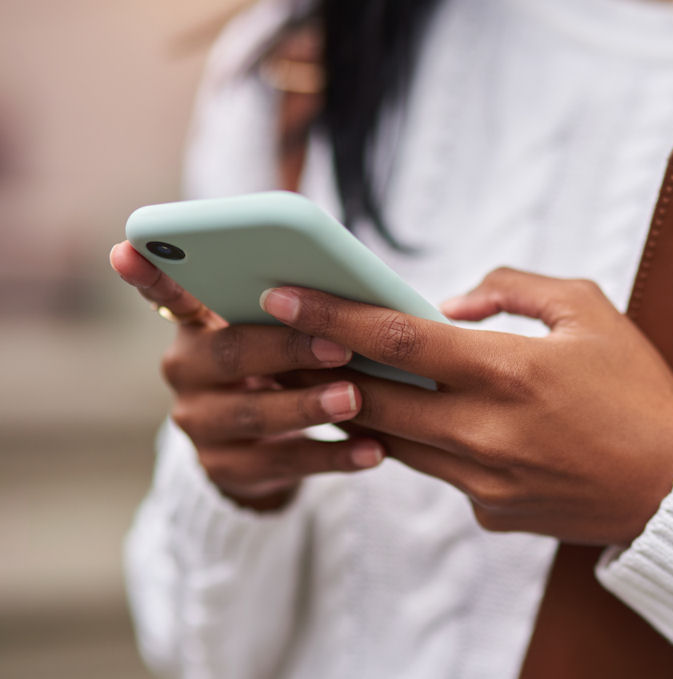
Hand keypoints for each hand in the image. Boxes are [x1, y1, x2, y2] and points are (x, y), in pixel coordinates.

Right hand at [110, 242, 384, 510]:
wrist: (264, 448)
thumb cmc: (281, 367)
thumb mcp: (279, 333)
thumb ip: (294, 308)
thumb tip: (349, 282)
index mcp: (197, 326)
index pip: (168, 293)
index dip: (148, 274)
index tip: (126, 248)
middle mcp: (186, 372)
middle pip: (229, 354)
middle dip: (286, 347)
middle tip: (341, 343)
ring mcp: (200, 424)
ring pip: (253, 414)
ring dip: (309, 405)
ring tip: (356, 398)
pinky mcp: (226, 470)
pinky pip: (283, 465)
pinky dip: (333, 457)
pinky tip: (373, 450)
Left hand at [261, 267, 672, 543]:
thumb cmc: (638, 386)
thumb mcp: (587, 309)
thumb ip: (511, 290)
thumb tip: (448, 304)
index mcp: (510, 371)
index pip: (395, 338)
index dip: (330, 314)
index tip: (279, 294)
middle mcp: (487, 432)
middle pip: (372, 398)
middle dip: (319, 367)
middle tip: (279, 340)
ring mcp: (485, 482)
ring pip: (394, 440)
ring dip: (360, 408)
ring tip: (333, 376)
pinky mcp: (491, 514)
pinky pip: (439, 472)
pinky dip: (427, 443)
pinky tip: (434, 422)